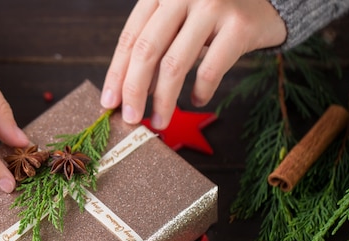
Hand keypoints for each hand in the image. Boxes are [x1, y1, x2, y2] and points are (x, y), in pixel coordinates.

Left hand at [100, 0, 286, 128]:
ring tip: (159, 122)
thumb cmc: (213, 15)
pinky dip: (200, 92)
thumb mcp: (178, 18)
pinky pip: (210, 70)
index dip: (117, 74)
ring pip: (175, 65)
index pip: (130, 38)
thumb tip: (133, 92)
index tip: (109, 103)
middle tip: (131, 119)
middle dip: (134, 91)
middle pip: (147, 51)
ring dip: (163, 101)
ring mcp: (212, 7)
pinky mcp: (239, 26)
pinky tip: (196, 101)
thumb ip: (156, 45)